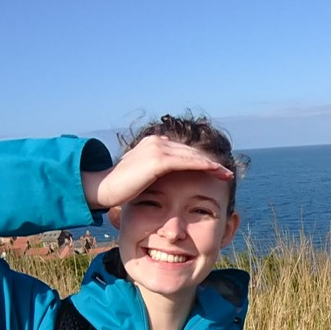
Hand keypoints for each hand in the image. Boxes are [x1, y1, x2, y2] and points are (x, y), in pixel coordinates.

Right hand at [82, 135, 232, 210]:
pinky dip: (204, 166)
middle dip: (210, 162)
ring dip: (212, 165)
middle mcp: (157, 142)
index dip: (199, 161)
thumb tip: (159, 173)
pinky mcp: (159, 160)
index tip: (213, 171)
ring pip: (193, 156)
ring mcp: (158, 149)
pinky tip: (216, 172)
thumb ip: (152, 171)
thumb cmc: (119, 187)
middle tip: (226, 171)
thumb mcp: (139, 176)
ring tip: (227, 174)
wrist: (104, 187)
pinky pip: (188, 162)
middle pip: (191, 151)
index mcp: (153, 144)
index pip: (183, 152)